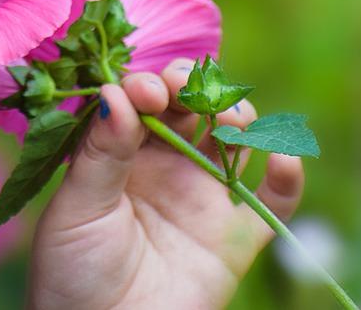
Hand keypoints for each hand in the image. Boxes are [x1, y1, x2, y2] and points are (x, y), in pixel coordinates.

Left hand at [25, 57, 304, 309]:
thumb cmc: (72, 274)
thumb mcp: (77, 209)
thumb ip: (100, 151)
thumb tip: (115, 92)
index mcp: (121, 152)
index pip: (143, 100)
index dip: (149, 86)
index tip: (147, 92)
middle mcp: (165, 166)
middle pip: (192, 108)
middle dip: (194, 88)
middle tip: (186, 91)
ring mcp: (203, 199)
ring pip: (234, 141)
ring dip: (239, 117)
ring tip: (229, 120)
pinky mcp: (235, 239)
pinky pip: (273, 204)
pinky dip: (287, 178)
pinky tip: (284, 158)